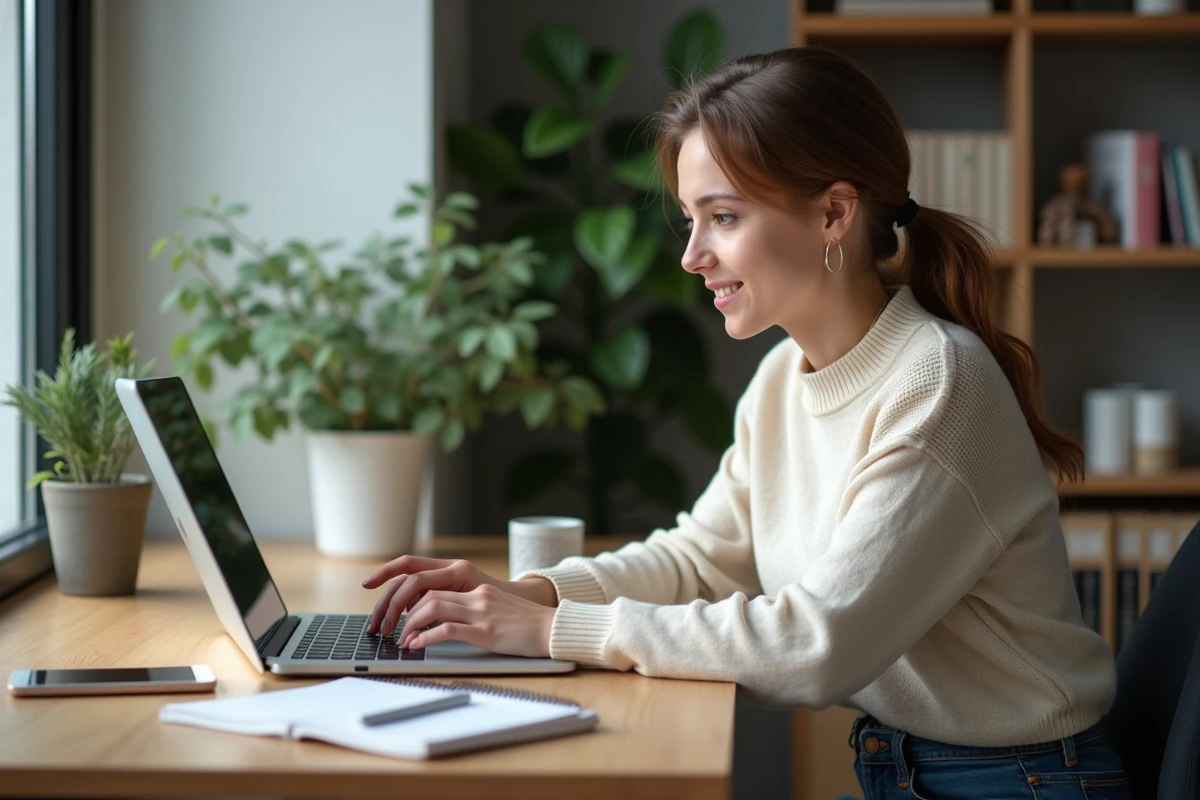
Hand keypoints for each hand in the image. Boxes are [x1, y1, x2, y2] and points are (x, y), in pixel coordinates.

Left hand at [361, 555, 557, 634]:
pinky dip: (426, 637)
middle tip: (383, 627)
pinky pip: (446, 629)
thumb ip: (465, 609)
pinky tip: (416, 645)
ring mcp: (479, 610)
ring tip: (400, 639)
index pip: (424, 574)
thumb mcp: (492, 608)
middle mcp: (473, 593)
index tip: (376, 591)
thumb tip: (433, 620)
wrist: (551, 629)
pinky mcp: (484, 630)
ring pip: (430, 606)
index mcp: (472, 585)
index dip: (395, 579)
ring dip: (408, 624)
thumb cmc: (523, 624)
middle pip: (421, 589)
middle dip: (395, 608)